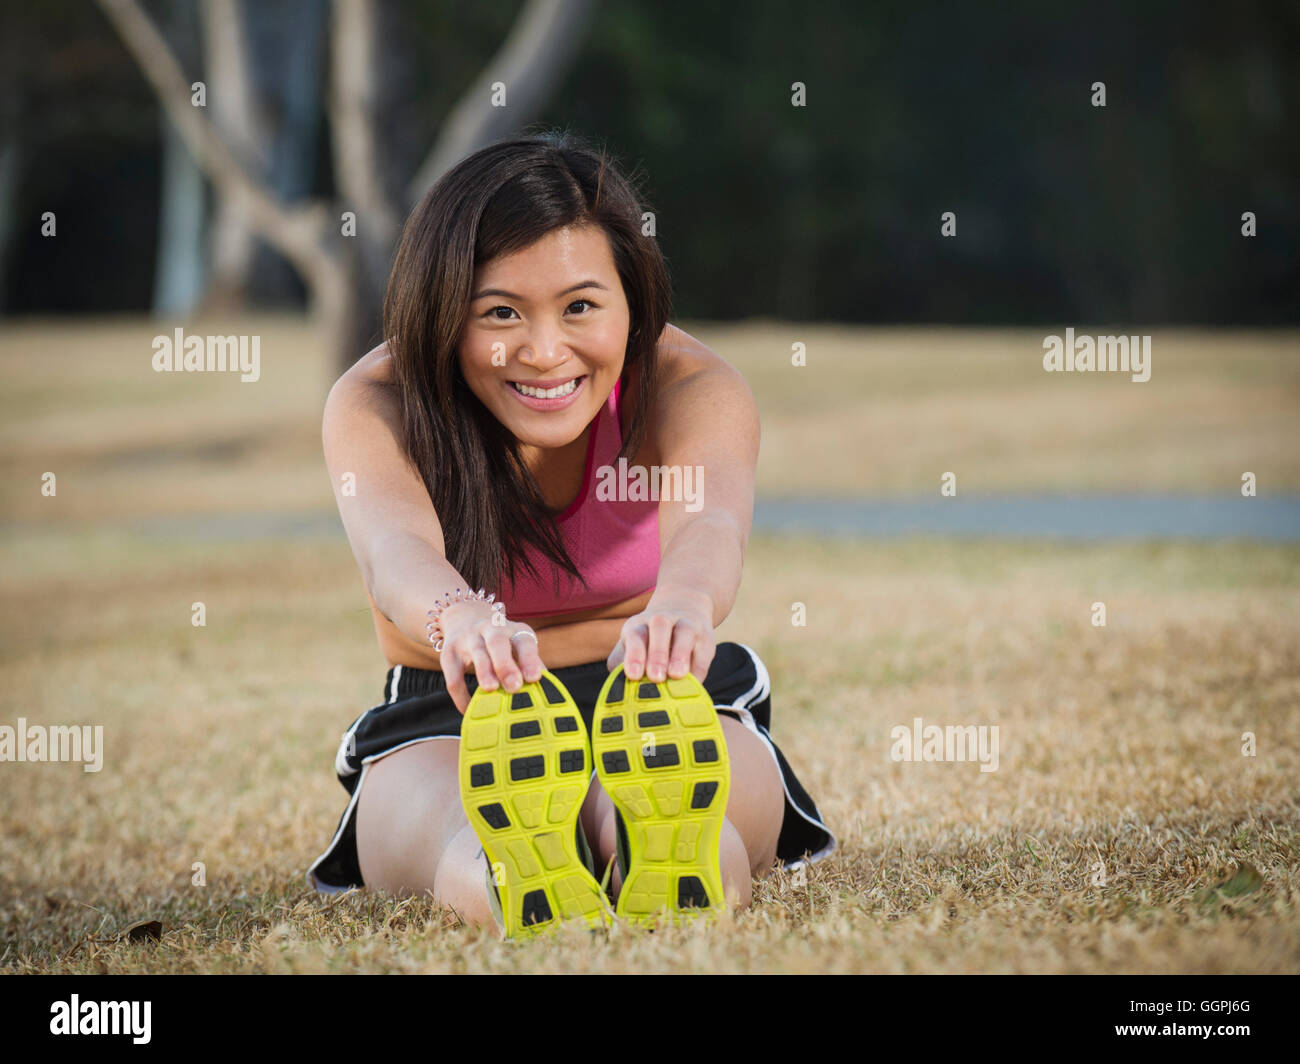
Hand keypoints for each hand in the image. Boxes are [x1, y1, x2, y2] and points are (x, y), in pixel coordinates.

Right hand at [437, 600, 543, 714]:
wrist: (464, 617)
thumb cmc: (501, 641)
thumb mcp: (516, 645)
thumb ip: (529, 665)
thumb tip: (545, 693)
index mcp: (513, 630)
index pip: (524, 641)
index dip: (530, 659)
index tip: (535, 678)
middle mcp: (490, 628)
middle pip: (498, 642)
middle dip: (506, 664)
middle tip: (514, 686)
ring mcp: (468, 638)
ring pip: (476, 652)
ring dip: (484, 671)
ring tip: (491, 689)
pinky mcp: (449, 652)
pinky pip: (453, 674)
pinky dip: (461, 694)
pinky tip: (469, 710)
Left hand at [606, 587, 714, 682]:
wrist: (685, 608)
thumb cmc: (651, 640)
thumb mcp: (633, 645)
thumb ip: (623, 663)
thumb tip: (620, 689)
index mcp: (639, 625)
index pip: (635, 636)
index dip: (633, 655)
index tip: (633, 675)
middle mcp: (662, 620)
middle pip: (659, 628)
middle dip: (657, 654)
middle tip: (656, 677)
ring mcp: (686, 625)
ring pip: (683, 633)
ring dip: (680, 654)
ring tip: (676, 674)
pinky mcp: (706, 636)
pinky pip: (704, 651)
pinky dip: (699, 667)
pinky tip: (694, 682)